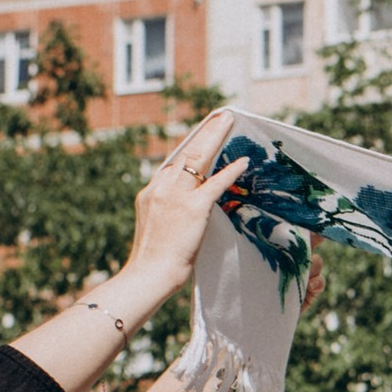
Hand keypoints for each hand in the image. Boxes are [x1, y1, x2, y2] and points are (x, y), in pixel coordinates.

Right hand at [119, 106, 242, 311]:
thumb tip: (185, 211)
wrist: (148, 274)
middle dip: (205, 133)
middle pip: (186, 153)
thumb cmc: (155, 260)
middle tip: (221, 116)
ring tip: (229, 121)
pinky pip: (214, 184)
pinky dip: (230, 171)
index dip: (190, 149)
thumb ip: (169, 212)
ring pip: (198, 159)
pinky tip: (243, 161)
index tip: (203, 137)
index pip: (173, 165)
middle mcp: (160, 189)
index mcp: (151, 193)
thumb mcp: (157, 228)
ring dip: (215, 137)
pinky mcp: (192, 208)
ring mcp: (175, 197)